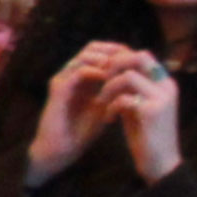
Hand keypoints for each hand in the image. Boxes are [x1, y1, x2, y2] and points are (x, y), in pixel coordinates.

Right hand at [27, 43, 149, 183]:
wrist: (61, 148)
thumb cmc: (82, 130)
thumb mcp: (105, 106)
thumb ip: (115, 90)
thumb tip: (138, 78)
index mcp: (81, 76)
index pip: (100, 50)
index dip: (119, 52)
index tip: (138, 62)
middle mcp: (69, 72)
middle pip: (92, 47)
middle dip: (114, 52)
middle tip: (132, 63)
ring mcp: (62, 79)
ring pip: (86, 56)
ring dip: (108, 61)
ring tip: (123, 72)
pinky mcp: (58, 89)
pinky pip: (80, 72)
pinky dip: (98, 73)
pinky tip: (111, 82)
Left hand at [100, 51, 184, 181]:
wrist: (159, 163)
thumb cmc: (146, 136)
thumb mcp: (138, 106)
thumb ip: (130, 88)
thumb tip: (112, 69)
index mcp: (165, 83)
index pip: (142, 56)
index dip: (119, 60)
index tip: (102, 74)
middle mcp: (167, 86)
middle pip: (139, 56)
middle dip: (114, 65)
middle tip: (99, 81)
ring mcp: (162, 97)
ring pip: (127, 76)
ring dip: (108, 88)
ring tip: (101, 103)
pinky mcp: (153, 111)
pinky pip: (124, 97)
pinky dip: (110, 107)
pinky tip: (108, 119)